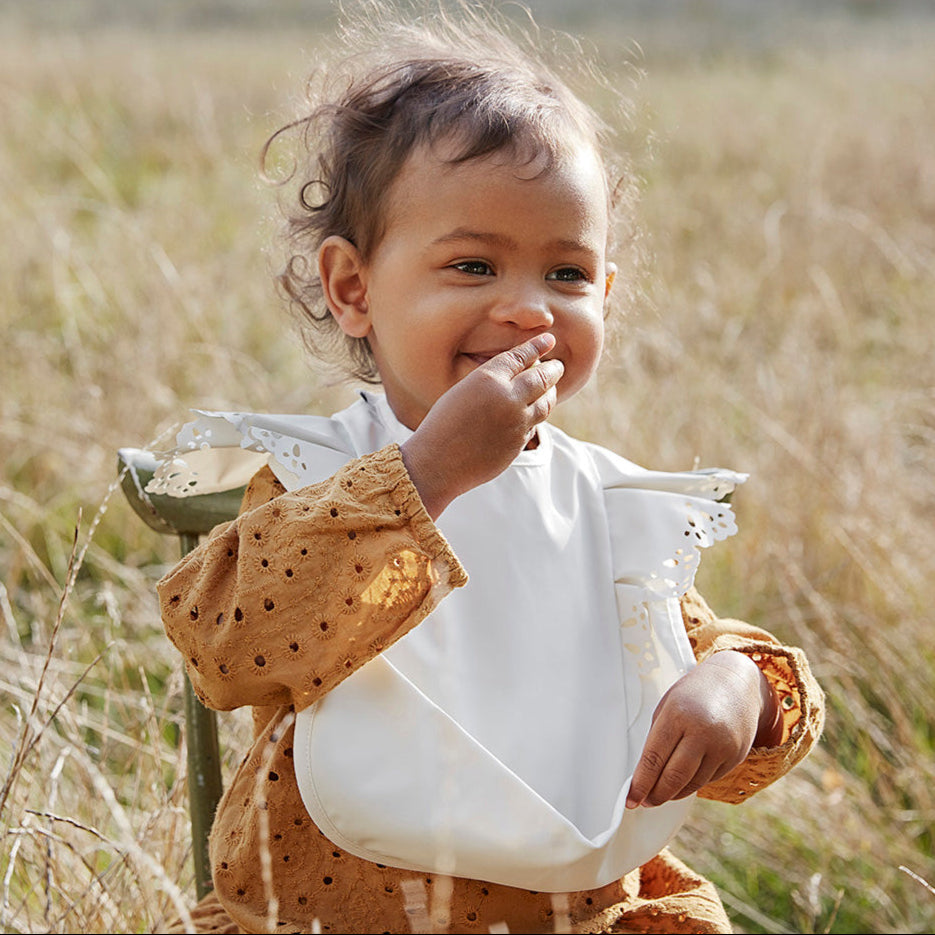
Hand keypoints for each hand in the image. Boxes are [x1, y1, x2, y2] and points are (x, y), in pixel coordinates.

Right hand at [400, 333, 563, 517]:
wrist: (437, 463)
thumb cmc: (442, 424)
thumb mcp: (463, 391)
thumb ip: (491, 382)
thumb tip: (519, 377)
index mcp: (488, 379)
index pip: (521, 356)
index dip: (537, 346)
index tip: (550, 339)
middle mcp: (507, 398)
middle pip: (542, 378)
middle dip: (553, 369)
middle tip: (558, 365)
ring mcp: (517, 423)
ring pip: (546, 403)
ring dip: (551, 392)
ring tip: (552, 386)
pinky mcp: (519, 443)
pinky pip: (534, 424)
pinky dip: (537, 414)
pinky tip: (536, 411)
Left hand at [625, 650, 781, 808]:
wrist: (737, 682)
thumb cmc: (695, 693)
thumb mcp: (669, 706)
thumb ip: (659, 737)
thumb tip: (647, 773)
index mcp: (677, 715)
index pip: (654, 758)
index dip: (641, 783)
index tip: (631, 798)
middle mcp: (702, 732)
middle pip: (674, 777)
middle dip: (656, 795)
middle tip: (644, 802)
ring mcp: (722, 746)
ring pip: (693, 783)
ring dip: (674, 794)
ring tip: (660, 795)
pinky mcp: (736, 756)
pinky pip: (709, 779)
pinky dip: (692, 785)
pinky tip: (682, 784)